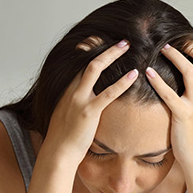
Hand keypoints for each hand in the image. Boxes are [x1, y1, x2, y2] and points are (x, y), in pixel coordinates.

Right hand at [44, 40, 138, 165]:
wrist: (58, 153)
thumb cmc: (65, 137)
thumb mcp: (68, 115)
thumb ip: (76, 103)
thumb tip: (86, 101)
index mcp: (67, 90)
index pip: (79, 63)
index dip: (90, 50)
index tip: (101, 40)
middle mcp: (71, 90)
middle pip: (87, 60)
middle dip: (104, 47)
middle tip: (123, 40)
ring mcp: (79, 100)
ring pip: (95, 69)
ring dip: (112, 54)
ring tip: (128, 46)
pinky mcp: (89, 112)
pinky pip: (108, 93)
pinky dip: (122, 82)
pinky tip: (134, 74)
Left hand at [145, 42, 192, 168]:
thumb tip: (188, 80)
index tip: (184, 38)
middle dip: (190, 45)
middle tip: (173, 38)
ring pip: (190, 71)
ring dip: (175, 56)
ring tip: (162, 47)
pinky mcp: (184, 115)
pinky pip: (171, 95)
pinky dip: (159, 82)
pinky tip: (147, 73)